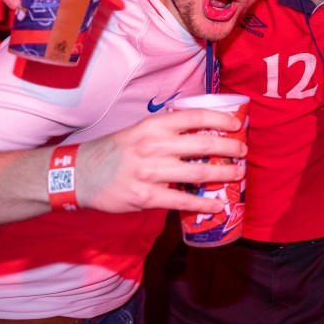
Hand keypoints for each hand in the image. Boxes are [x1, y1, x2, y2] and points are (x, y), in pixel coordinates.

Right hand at [75, 109, 247, 213]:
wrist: (80, 175)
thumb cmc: (113, 151)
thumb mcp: (138, 130)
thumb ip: (165, 130)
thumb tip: (198, 131)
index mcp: (154, 126)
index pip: (195, 118)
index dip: (220, 120)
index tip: (236, 125)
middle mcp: (155, 146)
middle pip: (204, 145)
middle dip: (230, 148)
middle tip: (243, 151)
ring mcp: (151, 172)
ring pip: (199, 172)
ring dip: (224, 174)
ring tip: (238, 174)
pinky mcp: (147, 197)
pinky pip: (183, 201)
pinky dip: (204, 204)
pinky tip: (218, 206)